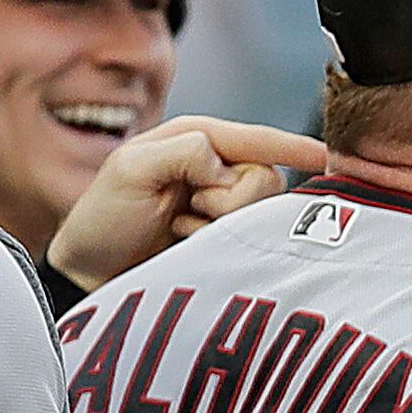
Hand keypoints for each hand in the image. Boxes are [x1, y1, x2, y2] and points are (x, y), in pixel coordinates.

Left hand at [49, 116, 328, 290]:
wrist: (87, 274)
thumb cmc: (101, 219)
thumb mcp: (131, 169)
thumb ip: (185, 153)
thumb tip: (227, 169)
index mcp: (195, 141)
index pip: (256, 139)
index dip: (292, 146)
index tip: (324, 157)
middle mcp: (213, 169)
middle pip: (265, 177)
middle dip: (230, 198)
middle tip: (189, 209)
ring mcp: (219, 206)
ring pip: (260, 209)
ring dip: (219, 223)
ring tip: (181, 229)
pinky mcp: (222, 239)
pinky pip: (248, 238)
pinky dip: (217, 242)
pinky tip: (185, 244)